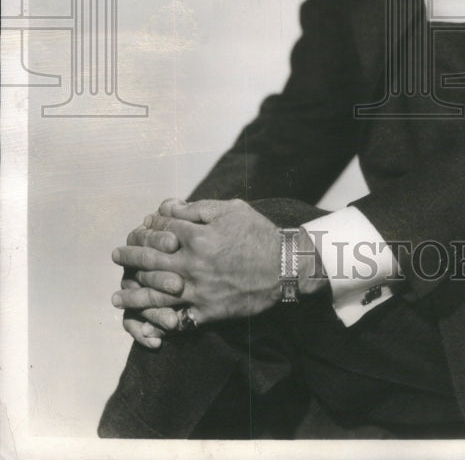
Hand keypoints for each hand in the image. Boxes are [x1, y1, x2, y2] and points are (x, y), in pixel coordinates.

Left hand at [112, 199, 283, 324]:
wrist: (283, 266)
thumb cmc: (258, 233)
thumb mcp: (231, 210)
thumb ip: (197, 208)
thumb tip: (169, 207)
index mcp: (197, 237)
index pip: (160, 230)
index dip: (147, 227)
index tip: (140, 228)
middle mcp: (192, 264)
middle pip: (150, 260)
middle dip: (130, 256)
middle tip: (117, 256)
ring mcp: (197, 290)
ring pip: (155, 293)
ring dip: (133, 293)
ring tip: (118, 296)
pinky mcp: (206, 311)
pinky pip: (176, 319)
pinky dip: (158, 321)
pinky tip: (145, 320)